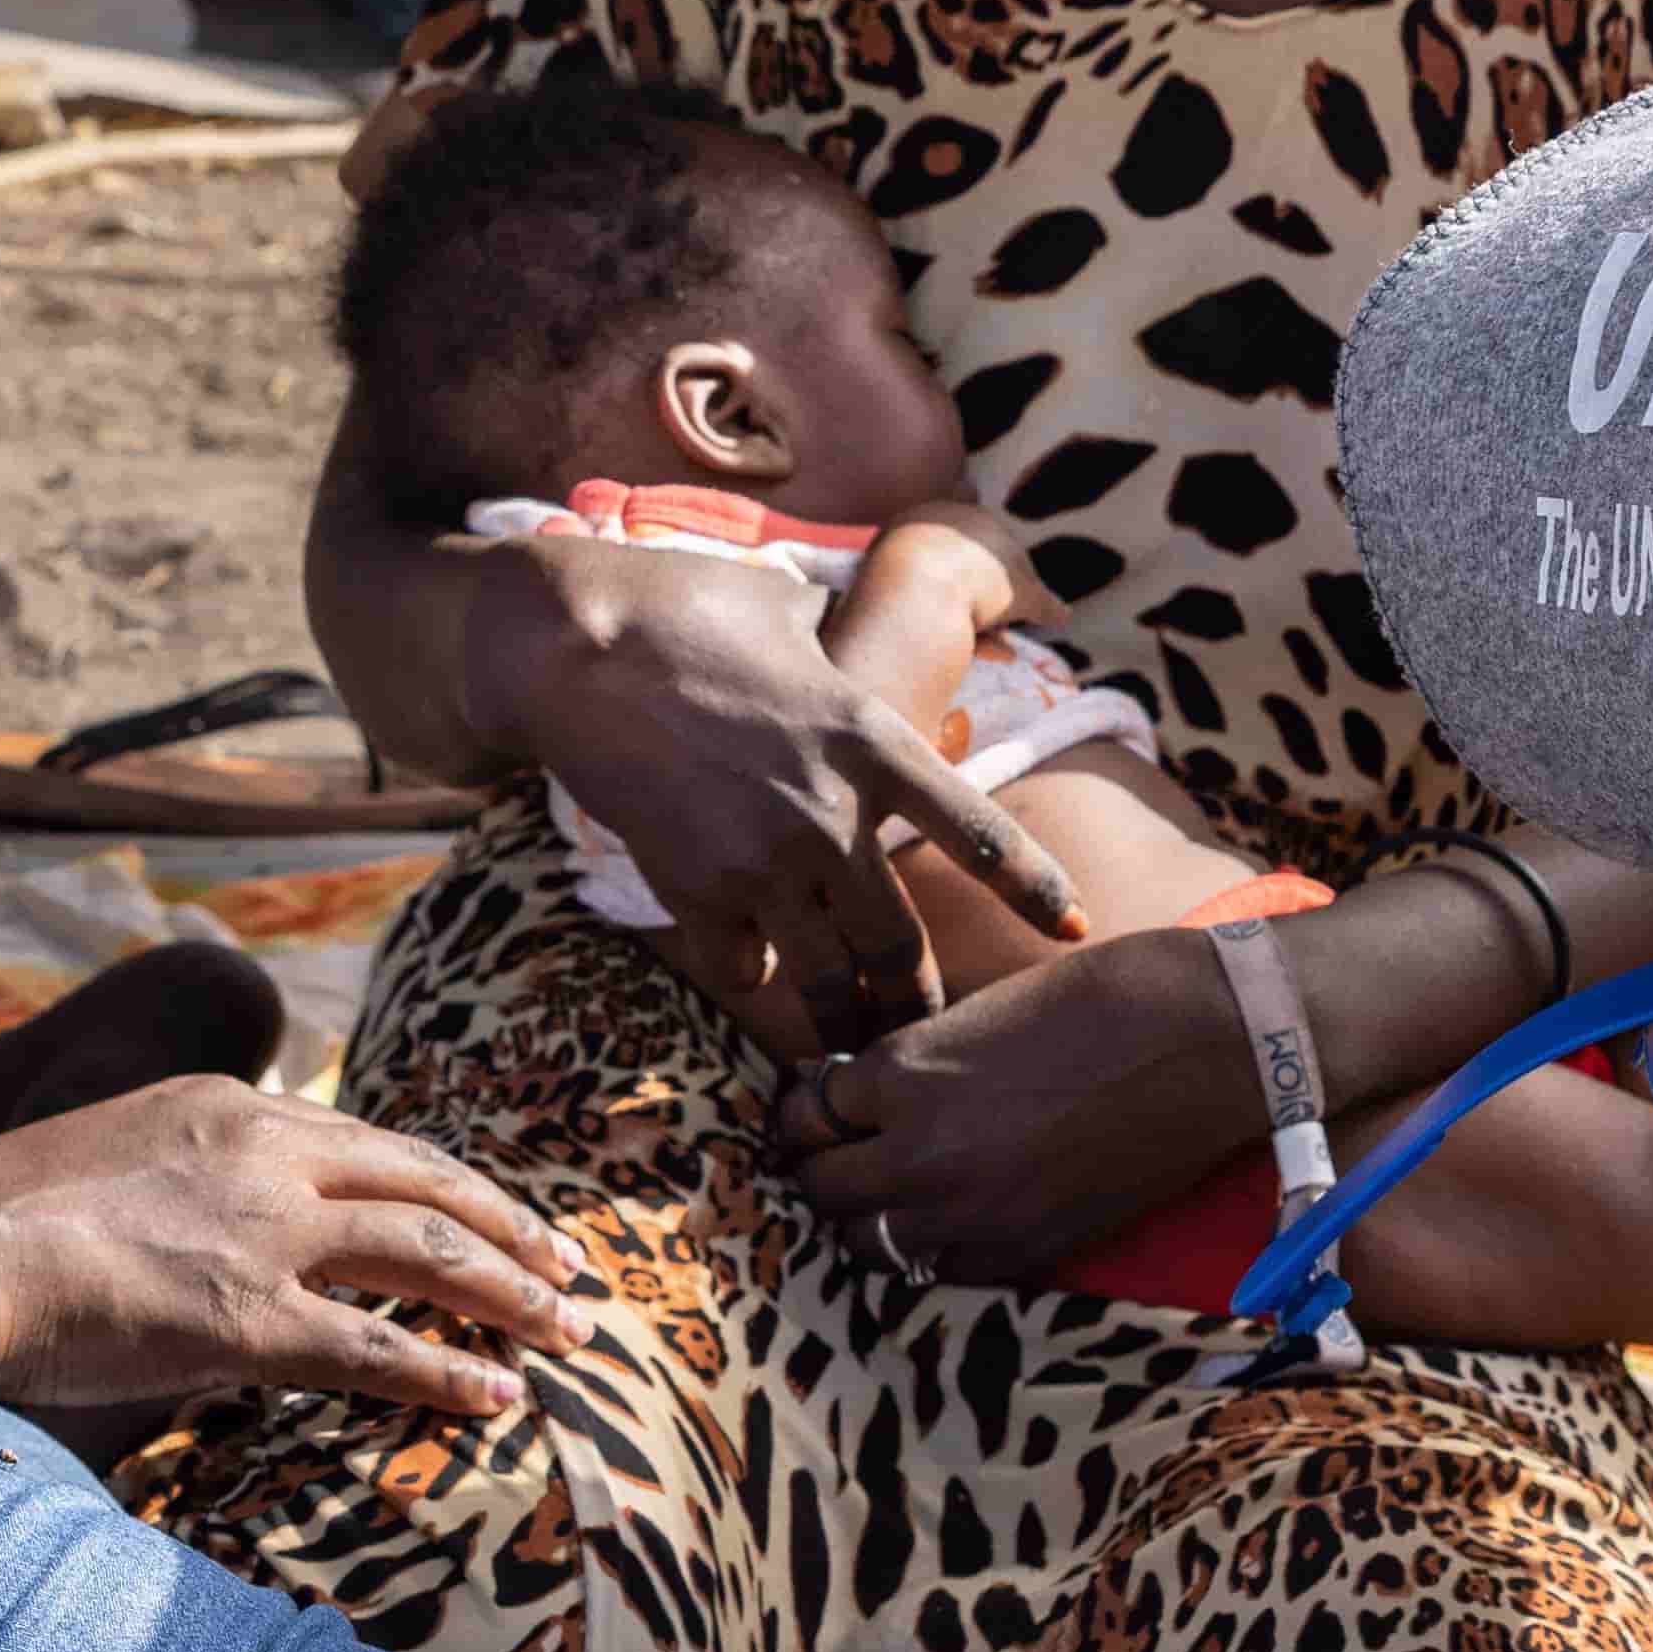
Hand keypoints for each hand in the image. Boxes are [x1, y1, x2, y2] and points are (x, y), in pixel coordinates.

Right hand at [0, 1073, 588, 1438]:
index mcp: (229, 1109)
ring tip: (566, 1333)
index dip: (447, 1183)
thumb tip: (216, 1225)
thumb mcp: (111, 1155)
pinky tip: (500, 1399)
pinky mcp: (249, 1320)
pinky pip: (382, 1351)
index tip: (495, 1215)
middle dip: (510, 1229)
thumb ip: (185, 1175)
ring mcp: (263, 1235)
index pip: (371, 1143)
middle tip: (571, 1270)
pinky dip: (452, 1375)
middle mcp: (265, 1155)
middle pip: (425, 1182)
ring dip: (510, 1295)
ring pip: (427, 1253)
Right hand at [483, 535, 1080, 1065]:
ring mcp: (760, 859)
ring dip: (842, 1017)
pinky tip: (750, 966)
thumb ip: (841, 653)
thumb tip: (863, 639)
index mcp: (869, 738)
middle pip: (900, 941)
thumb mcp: (794, 616)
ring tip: (851, 1041)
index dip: (1035, 886)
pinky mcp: (693, 887)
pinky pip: (742, 965)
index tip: (1076, 928)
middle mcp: (827, 812)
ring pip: (826, 976)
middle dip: (919, 998)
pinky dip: (751, 971)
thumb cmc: (685, 609)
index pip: (977, 828)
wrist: (576, 648)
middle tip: (928, 1026)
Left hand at [770, 927, 1263, 1286]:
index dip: (805, 1108)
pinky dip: (929, 1250)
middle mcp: (920, 1154)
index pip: (804, 1112)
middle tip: (837, 1152)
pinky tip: (947, 1220)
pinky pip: (936, 1272)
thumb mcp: (981, 1010)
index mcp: (903, 1074)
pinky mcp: (1026, 1252)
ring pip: (864, 1244)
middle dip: (821, 1166)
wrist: (1212, 1040)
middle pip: (819, 1187)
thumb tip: (869, 1092)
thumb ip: (916, 1060)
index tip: (817, 1105)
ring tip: (885, 1194)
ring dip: (866, 1218)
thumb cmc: (1106, 996)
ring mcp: (973, 1214)